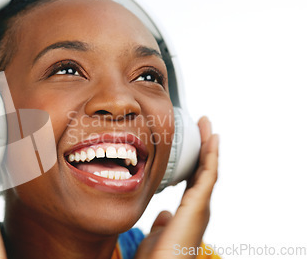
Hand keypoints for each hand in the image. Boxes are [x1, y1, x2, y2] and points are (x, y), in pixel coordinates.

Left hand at [135, 116, 218, 258]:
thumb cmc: (159, 256)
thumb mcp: (160, 233)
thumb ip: (164, 221)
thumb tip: (164, 213)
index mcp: (189, 210)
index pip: (196, 178)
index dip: (197, 159)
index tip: (196, 141)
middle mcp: (198, 206)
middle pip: (205, 169)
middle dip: (206, 147)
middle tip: (204, 125)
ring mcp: (201, 206)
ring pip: (210, 169)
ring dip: (210, 146)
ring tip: (209, 126)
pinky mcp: (199, 205)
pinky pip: (208, 175)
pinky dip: (211, 156)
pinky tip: (211, 140)